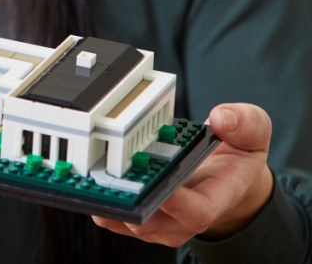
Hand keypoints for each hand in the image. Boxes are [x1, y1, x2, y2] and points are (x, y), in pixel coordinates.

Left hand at [92, 103, 273, 246]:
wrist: (226, 175)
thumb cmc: (237, 154)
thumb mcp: (252, 132)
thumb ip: (243, 122)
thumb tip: (221, 118)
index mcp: (216, 197)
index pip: (195, 212)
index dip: (173, 203)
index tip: (152, 184)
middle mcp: (186, 217)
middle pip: (152, 221)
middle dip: (127, 200)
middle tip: (105, 176)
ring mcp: (162, 222)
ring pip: (128, 221)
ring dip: (107, 201)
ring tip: (88, 176)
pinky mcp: (142, 216)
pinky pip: (115, 216)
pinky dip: (100, 200)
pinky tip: (86, 181)